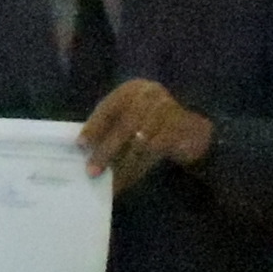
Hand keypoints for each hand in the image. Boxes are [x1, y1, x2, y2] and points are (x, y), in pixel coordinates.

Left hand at [78, 77, 214, 189]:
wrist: (191, 129)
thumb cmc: (151, 122)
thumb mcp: (130, 117)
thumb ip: (112, 127)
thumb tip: (84, 150)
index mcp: (132, 90)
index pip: (109, 106)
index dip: (94, 126)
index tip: (80, 144)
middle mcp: (150, 96)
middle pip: (125, 126)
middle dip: (107, 150)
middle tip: (92, 170)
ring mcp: (168, 110)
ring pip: (140, 143)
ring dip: (123, 165)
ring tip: (110, 182)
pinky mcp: (181, 129)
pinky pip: (155, 152)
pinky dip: (139, 168)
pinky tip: (127, 180)